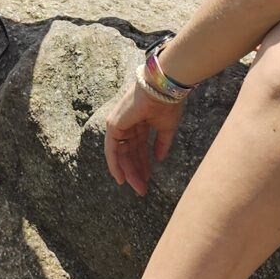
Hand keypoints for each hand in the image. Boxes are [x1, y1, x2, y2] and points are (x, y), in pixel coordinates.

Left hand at [100, 67, 179, 196]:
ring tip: (137, 187)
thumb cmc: (168, 103)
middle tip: (142, 189)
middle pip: (129, 153)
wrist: (164, 89)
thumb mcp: (166, 129)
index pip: (138, 147)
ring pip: (121, 154)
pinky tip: (121, 178)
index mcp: (139, 122)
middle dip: (136, 171)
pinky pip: (111, 150)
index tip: (148, 179)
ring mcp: (118, 124)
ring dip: (129, 172)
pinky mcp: (113, 125)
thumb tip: (159, 159)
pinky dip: (114, 164)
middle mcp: (127, 124)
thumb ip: (161, 144)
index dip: (143, 164)